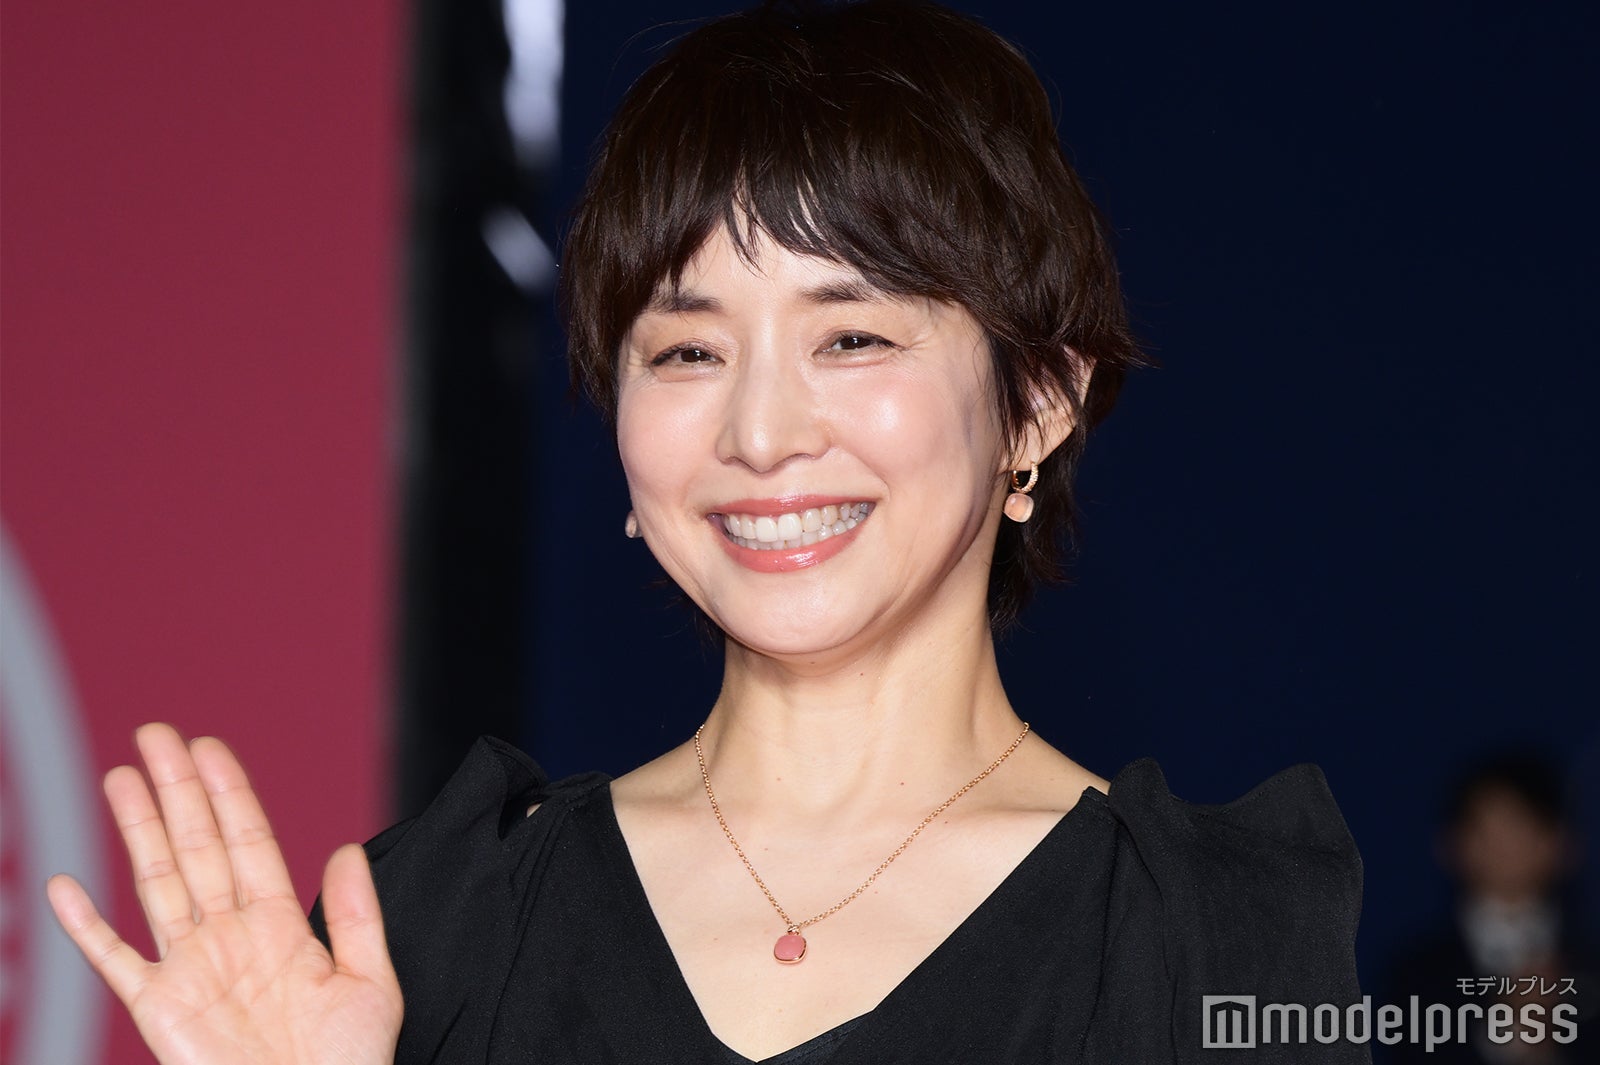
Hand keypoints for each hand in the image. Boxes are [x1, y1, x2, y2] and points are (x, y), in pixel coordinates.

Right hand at [46, 723, 401, 1064]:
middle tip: (157, 734)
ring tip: (121, 776)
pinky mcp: (159, 1008)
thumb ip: (357, 915)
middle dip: (177, 789)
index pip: (249, 841)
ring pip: (158, 882)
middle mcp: (231, 936)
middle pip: (198, 846)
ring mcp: (192, 968)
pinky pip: (116, 960)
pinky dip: (87, 927)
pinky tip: (67, 887)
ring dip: (138, 829)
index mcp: (281, 926)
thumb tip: (348, 848)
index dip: (229, 793)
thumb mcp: (370, 982)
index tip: (210, 747)